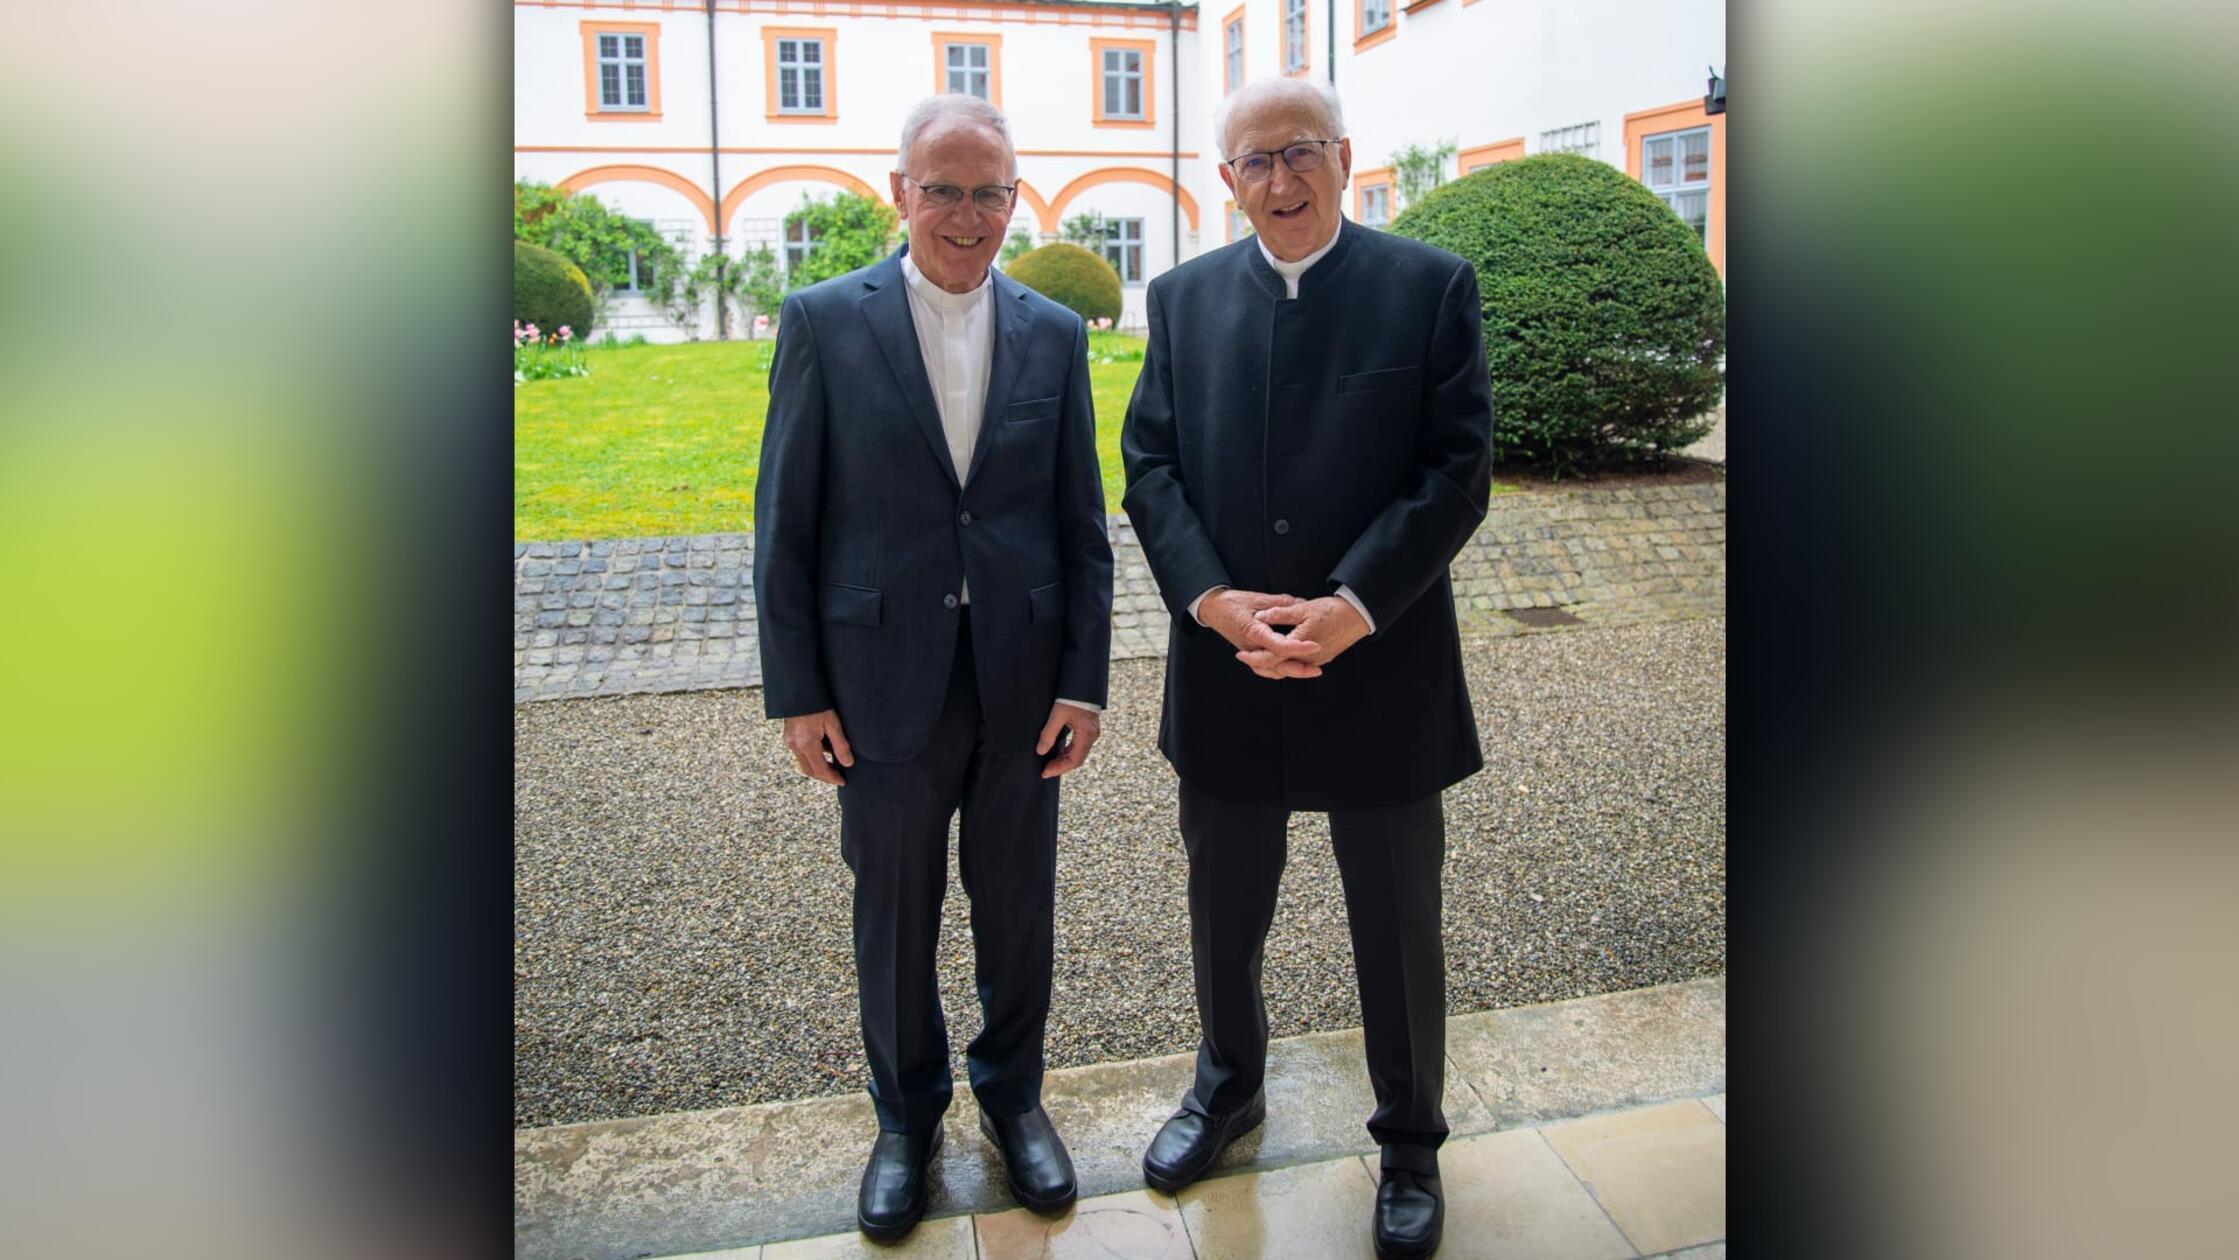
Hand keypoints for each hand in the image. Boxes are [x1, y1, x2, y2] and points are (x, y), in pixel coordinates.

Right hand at [782, 709, 853, 785]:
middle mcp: (795, 745)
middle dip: (824, 777)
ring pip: (804, 763)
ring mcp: (789, 741)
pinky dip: (812, 756)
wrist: (799, 689)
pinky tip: (824, 750)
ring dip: (818, 767)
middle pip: (809, 770)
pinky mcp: (788, 736)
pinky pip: (800, 753)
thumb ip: (841, 745)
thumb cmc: (818, 704)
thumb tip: (848, 764)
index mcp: (807, 743)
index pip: (820, 770)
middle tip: (838, 778)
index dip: (832, 778)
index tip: (842, 781)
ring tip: (834, 764)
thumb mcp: (833, 723)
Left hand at [1036, 702, 1100, 778]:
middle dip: (1061, 766)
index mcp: (1086, 734)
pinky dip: (1068, 752)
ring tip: (1049, 763)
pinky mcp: (1088, 729)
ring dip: (1064, 760)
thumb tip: (1041, 751)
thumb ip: (1048, 734)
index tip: (1046, 772)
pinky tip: (1058, 752)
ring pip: (1078, 753)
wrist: (1083, 683)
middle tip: (1045, 770)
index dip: (1059, 769)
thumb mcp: (1057, 714)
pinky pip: (1079, 745)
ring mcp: (1092, 732)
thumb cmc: (1072, 696)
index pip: (1074, 760)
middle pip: (1077, 759)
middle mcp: (1092, 736)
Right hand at [1201, 588, 1323, 678]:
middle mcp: (1251, 647)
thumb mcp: (1257, 598)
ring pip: (1271, 671)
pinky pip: (1264, 668)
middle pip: (1277, 665)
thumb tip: (1300, 603)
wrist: (1212, 608)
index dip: (1298, 648)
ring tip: (1309, 671)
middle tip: (1318, 670)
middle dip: (1299, 670)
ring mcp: (1249, 652)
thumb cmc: (1232, 602)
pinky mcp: (1249, 653)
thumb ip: (1279, 603)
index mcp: (1254, 632)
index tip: (1315, 646)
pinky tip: (1290, 669)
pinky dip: (1278, 671)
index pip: (1279, 646)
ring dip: (1290, 672)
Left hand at [1247, 595, 1368, 669]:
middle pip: (1278, 667)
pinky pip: (1298, 665)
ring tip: (1257, 657)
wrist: (1356, 616)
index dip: (1254, 656)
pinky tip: (1278, 655)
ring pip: (1288, 668)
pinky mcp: (1321, 659)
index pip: (1271, 658)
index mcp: (1300, 646)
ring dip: (1272, 664)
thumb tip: (1261, 616)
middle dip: (1260, 663)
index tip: (1241, 653)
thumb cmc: (1331, 611)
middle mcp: (1307, 658)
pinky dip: (1285, 662)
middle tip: (1244, 656)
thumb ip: (1280, 613)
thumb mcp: (1303, 608)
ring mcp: (1315, 661)